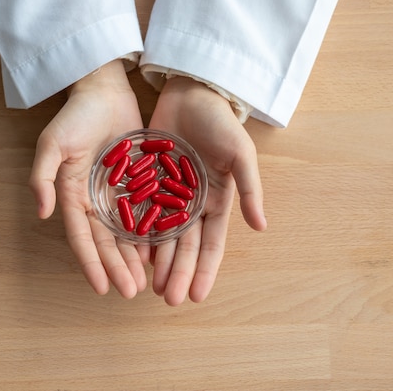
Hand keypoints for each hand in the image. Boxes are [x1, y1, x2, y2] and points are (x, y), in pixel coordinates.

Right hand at [29, 60, 148, 297]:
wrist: (104, 91)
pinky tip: (162, 251)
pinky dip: (152, 232)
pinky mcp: (139, 182)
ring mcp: (118, 193)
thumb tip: (41, 213)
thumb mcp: (52, 143)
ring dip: (135, 257)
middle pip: (107, 241)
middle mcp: (95, 200)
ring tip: (147, 281)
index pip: (81, 237)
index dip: (90, 263)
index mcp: (73, 195)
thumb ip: (42, 177)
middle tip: (132, 291)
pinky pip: (146, 211)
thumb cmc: (75, 117)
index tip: (101, 288)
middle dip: (118, 267)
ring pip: (128, 233)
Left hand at [148, 76, 266, 304]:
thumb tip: (262, 227)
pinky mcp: (148, 182)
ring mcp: (168, 195)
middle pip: (184, 246)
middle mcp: (192, 204)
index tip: (197, 296)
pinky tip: (130, 254)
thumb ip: (249, 189)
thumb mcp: (240, 154)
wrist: (191, 93)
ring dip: (158, 261)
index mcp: (217, 202)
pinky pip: (141, 213)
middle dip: (178, 273)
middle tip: (168, 299)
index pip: (211, 244)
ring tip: (150, 286)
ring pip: (161, 236)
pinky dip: (137, 234)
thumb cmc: (220, 124)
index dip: (205, 270)